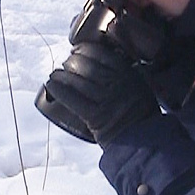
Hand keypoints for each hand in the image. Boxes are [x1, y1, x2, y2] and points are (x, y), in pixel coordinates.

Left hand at [43, 42, 159, 146]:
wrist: (144, 145)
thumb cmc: (142, 118)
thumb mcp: (143, 89)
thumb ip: (130, 75)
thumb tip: (111, 62)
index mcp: (130, 76)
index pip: (103, 55)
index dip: (86, 49)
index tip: (77, 49)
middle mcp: (118, 85)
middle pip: (89, 66)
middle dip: (73, 62)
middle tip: (65, 63)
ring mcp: (106, 101)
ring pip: (79, 81)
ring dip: (62, 76)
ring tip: (55, 75)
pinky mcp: (95, 117)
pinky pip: (73, 99)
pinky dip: (60, 90)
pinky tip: (51, 85)